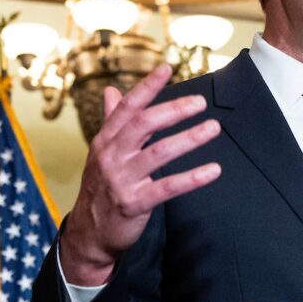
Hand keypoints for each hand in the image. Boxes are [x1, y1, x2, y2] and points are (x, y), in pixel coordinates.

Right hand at [59, 64, 222, 284]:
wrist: (89, 233)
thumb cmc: (101, 188)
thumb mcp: (102, 153)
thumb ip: (111, 121)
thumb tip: (112, 91)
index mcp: (105, 141)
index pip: (127, 108)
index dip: (147, 87)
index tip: (167, 68)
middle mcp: (111, 157)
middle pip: (143, 125)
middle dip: (173, 111)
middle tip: (200, 102)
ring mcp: (121, 181)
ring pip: (158, 154)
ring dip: (189, 139)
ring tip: (212, 128)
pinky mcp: (133, 204)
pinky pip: (167, 188)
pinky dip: (192, 178)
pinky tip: (213, 170)